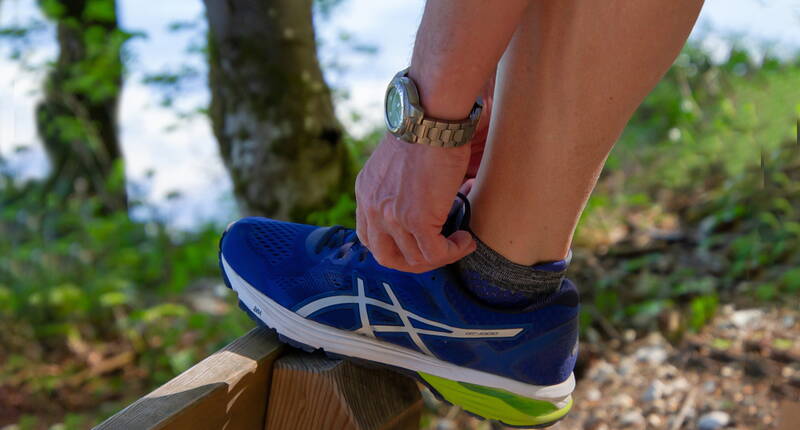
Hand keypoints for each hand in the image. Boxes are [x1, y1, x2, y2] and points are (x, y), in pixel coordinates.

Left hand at [355, 134, 475, 272]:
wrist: (430, 120)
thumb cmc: (423, 131)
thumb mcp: (398, 162)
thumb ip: (399, 187)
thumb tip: (427, 204)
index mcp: (366, 193)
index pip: (369, 237)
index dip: (393, 246)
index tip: (414, 243)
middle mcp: (372, 208)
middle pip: (386, 256)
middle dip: (412, 262)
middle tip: (436, 254)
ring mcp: (392, 217)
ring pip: (414, 259)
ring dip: (440, 256)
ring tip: (458, 242)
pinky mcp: (416, 219)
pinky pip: (435, 253)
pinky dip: (454, 251)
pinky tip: (466, 240)